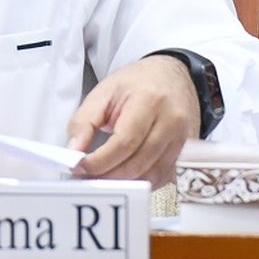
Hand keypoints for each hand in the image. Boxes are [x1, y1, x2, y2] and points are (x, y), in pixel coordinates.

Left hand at [67, 55, 199, 187]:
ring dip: (123, 183)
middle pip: (138, 162)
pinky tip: (124, 177)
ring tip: (101, 179)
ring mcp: (182, 139)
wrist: (171, 76)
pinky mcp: (185, 152)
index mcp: (149, 100)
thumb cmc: (136, 83)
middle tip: (86, 178)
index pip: (124, 142)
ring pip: (151, 174)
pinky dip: (141, 181)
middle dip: (108, 175)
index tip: (80, 167)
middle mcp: (171, 121)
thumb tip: (73, 152)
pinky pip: (163, 177)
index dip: (100, 160)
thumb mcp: (103, 92)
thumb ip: (84, 121)